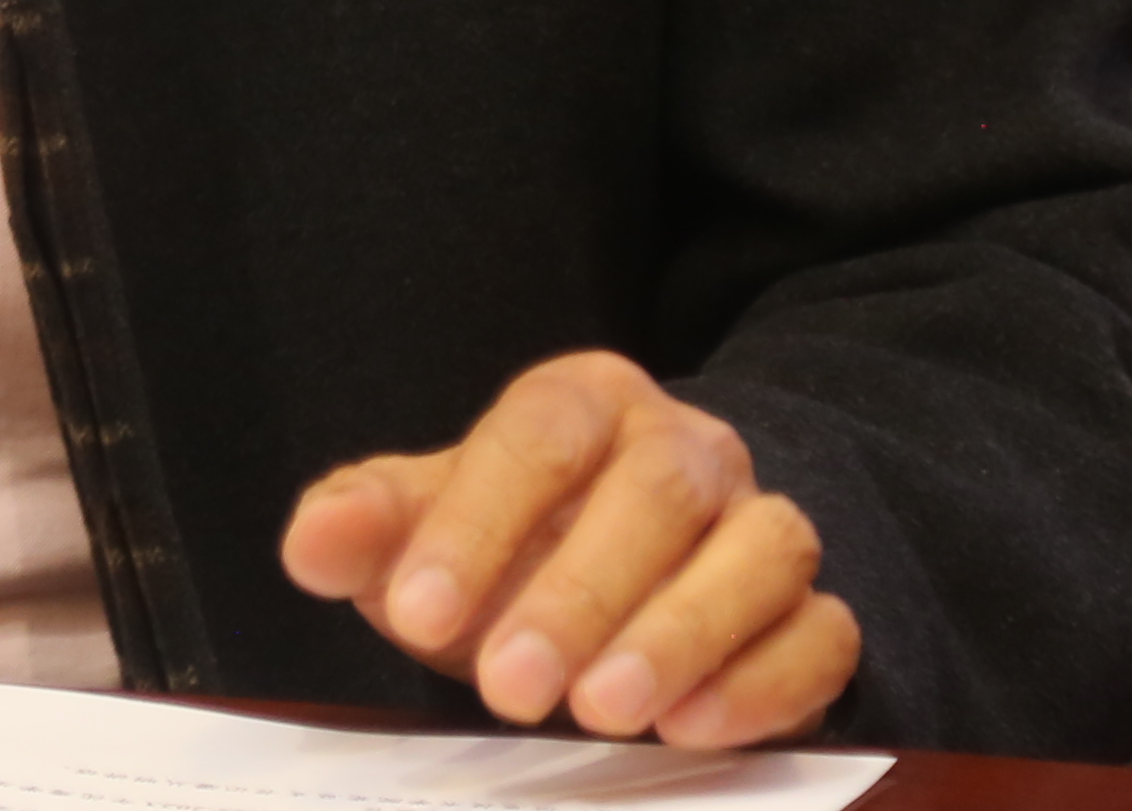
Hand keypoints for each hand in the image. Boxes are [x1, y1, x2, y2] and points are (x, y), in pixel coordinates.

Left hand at [280, 352, 858, 746]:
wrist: (610, 583)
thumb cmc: (508, 549)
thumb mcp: (424, 530)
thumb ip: (365, 528)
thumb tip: (310, 545)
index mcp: (588, 400)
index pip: (539, 433)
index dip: (477, 522)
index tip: (417, 611)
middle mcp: (687, 446)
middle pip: (659, 488)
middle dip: (582, 592)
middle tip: (511, 688)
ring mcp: (760, 522)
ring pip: (761, 550)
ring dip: (683, 634)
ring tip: (606, 713)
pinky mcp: (809, 609)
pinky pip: (821, 630)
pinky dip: (766, 681)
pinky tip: (695, 730)